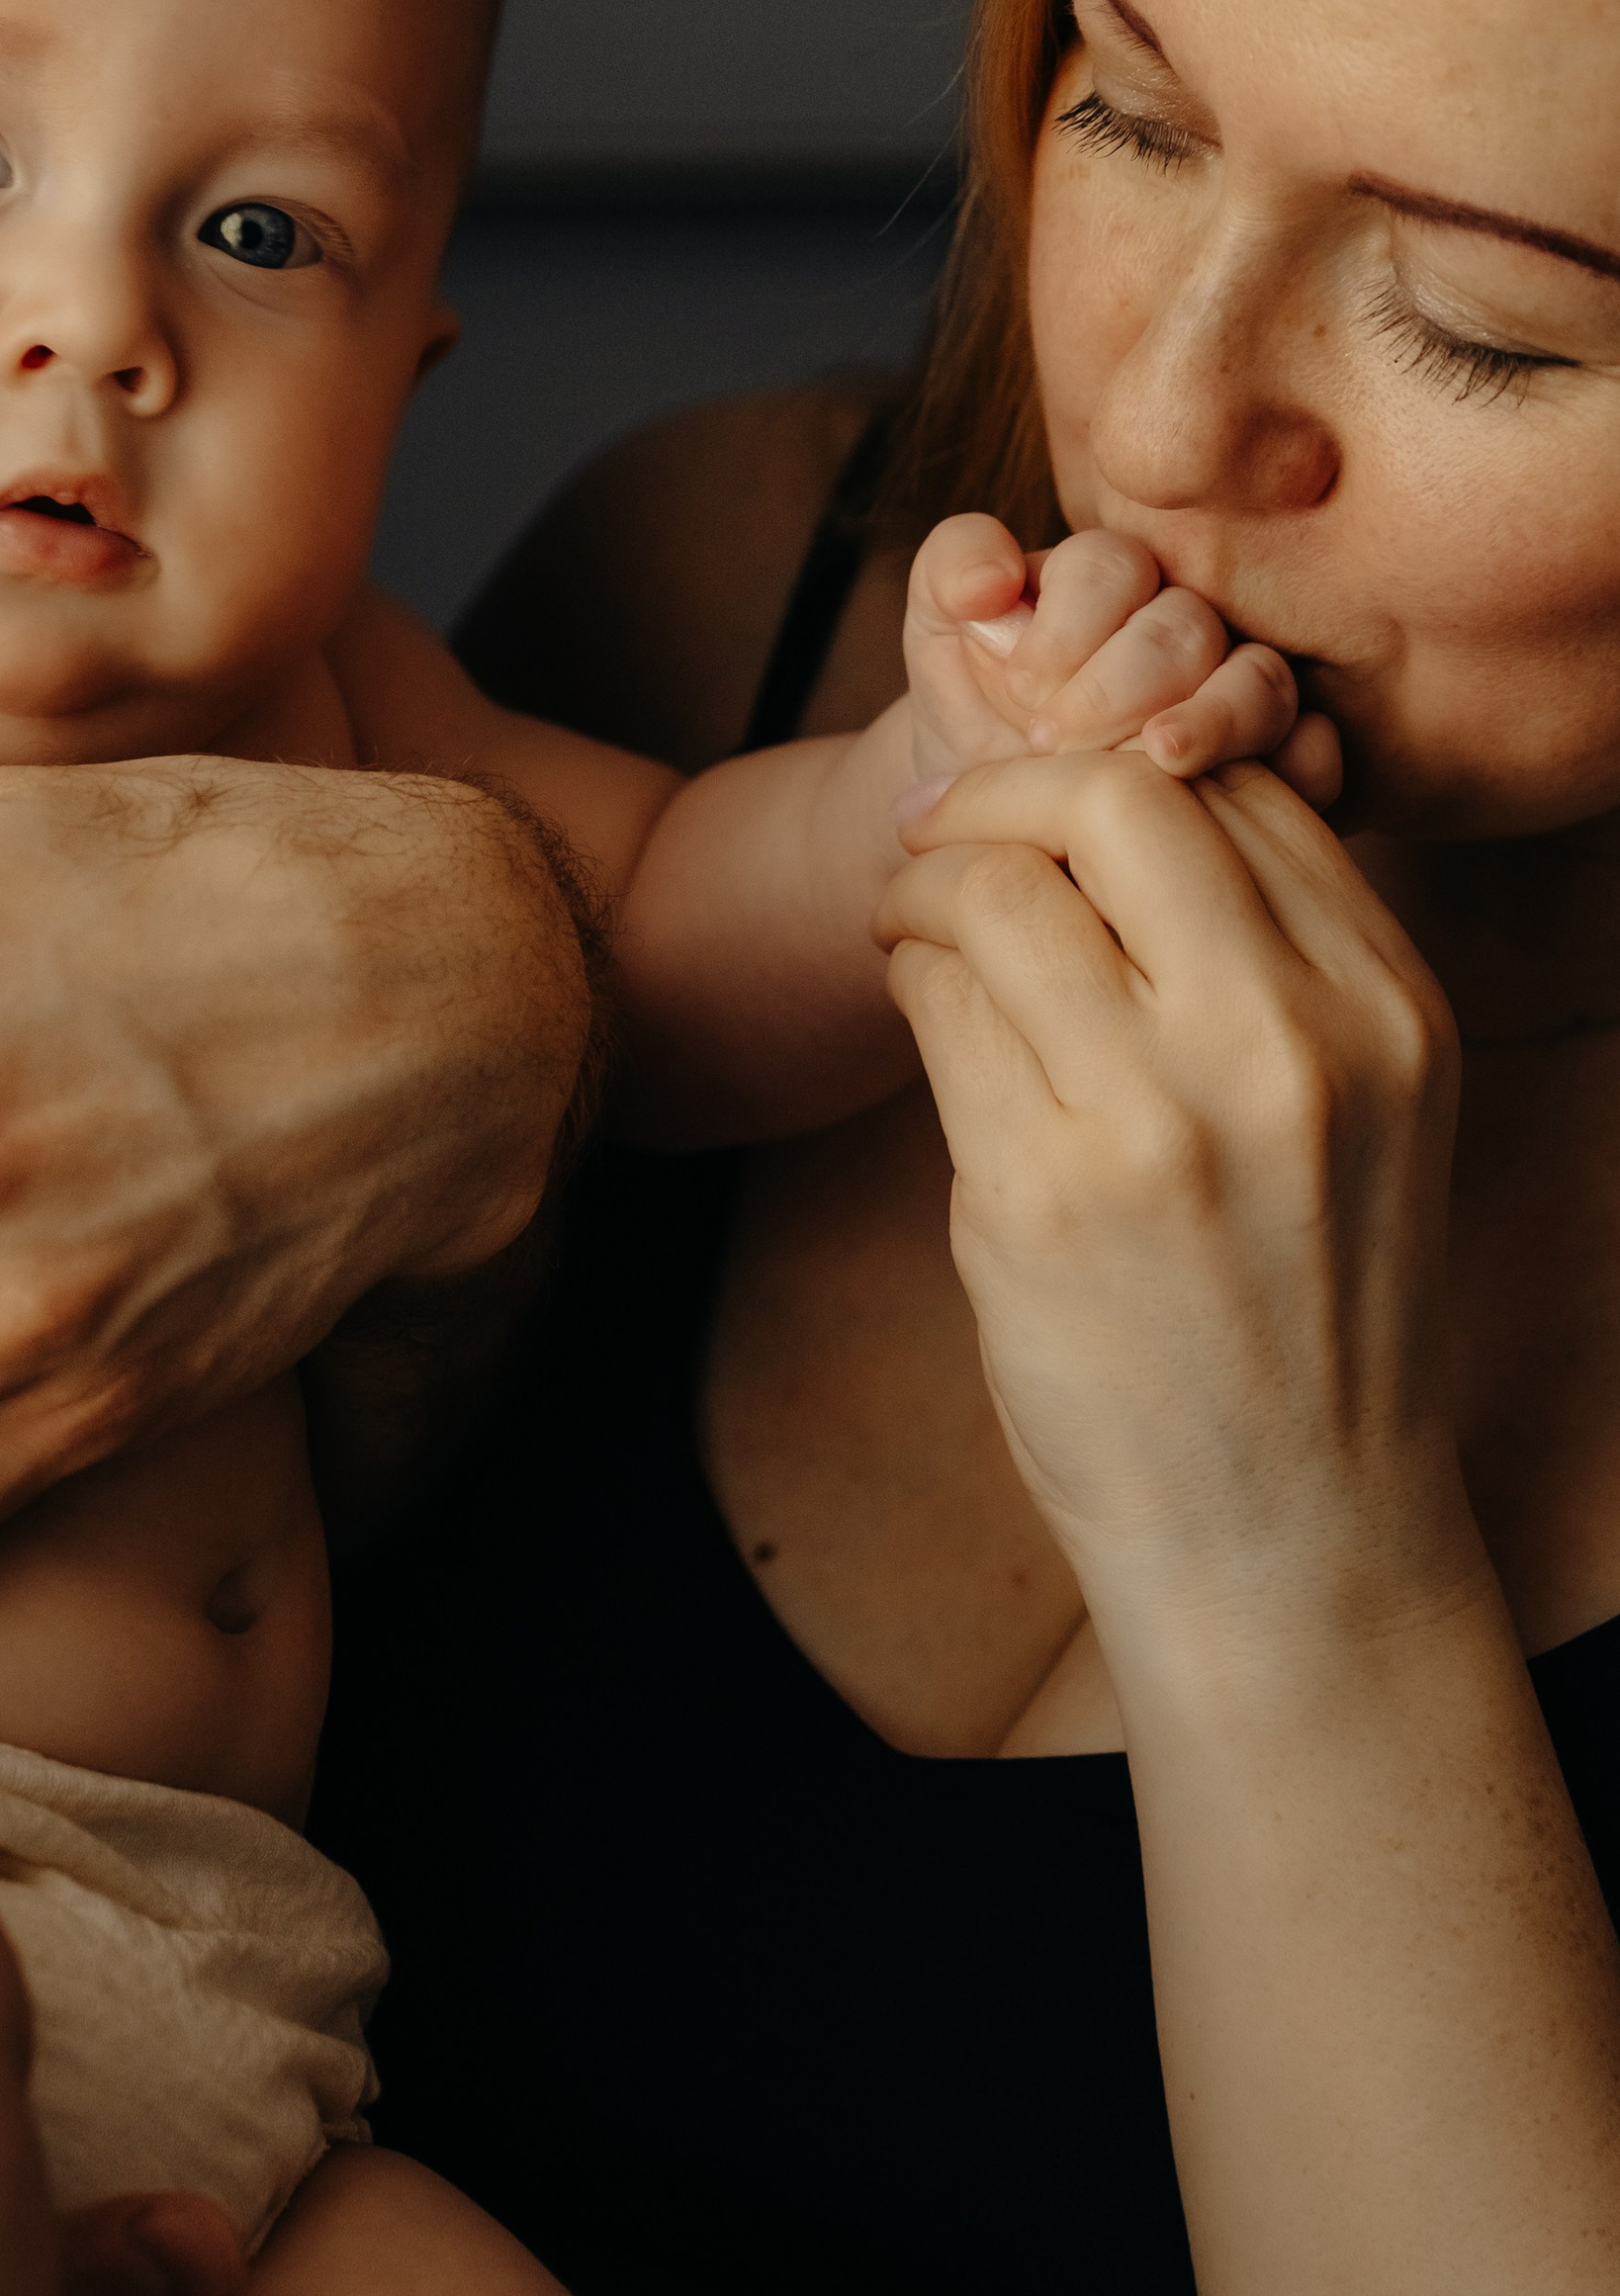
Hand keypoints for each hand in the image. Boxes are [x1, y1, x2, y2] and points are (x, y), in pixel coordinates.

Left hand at [877, 752, 1467, 1646]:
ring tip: (913, 920)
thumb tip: (1104, 797)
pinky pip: (939, 1005)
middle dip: (1001, 786)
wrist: (1289, 1531)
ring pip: (997, 889)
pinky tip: (920, 1001)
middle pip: (1114, 797)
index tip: (1046, 797)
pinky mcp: (1039, 1195)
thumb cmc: (1302, 1304)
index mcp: (1387, 1009)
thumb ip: (1274, 957)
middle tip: (941, 824)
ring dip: (926, 882)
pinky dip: (909, 978)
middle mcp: (1289, 1048)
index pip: (1239, 788)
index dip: (1118, 764)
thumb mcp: (1358, 1110)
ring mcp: (1161, 1122)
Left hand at [901, 518, 1339, 803]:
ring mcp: (1244, 693)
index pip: (1114, 566)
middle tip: (1053, 743)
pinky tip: (1245, 797)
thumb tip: (996, 576)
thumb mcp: (939, 636)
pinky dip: (1296, 769)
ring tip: (1156, 759)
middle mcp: (1190, 625)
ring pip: (1263, 684)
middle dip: (1122, 683)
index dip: (1070, 622)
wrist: (998, 822)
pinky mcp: (1284, 766)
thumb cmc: (973, 713)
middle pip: (1188, 627)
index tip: (1020, 684)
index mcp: (1111, 580)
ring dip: (1212, 720)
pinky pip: (1319, 753)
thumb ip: (952, 571)